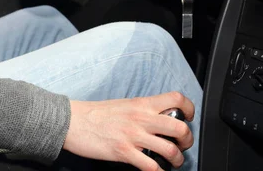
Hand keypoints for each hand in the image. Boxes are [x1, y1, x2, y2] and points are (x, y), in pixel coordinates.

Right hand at [63, 92, 195, 170]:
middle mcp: (141, 118)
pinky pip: (151, 166)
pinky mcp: (124, 152)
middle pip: (180, 128)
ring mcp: (133, 136)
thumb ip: (142, 110)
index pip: (176, 99)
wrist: (73, 121)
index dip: (189, 109)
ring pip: (171, 150)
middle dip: (188, 140)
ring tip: (174, 162)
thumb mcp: (123, 104)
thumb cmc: (95, 114)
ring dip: (178, 160)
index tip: (188, 118)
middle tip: (183, 145)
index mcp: (141, 104)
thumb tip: (157, 119)